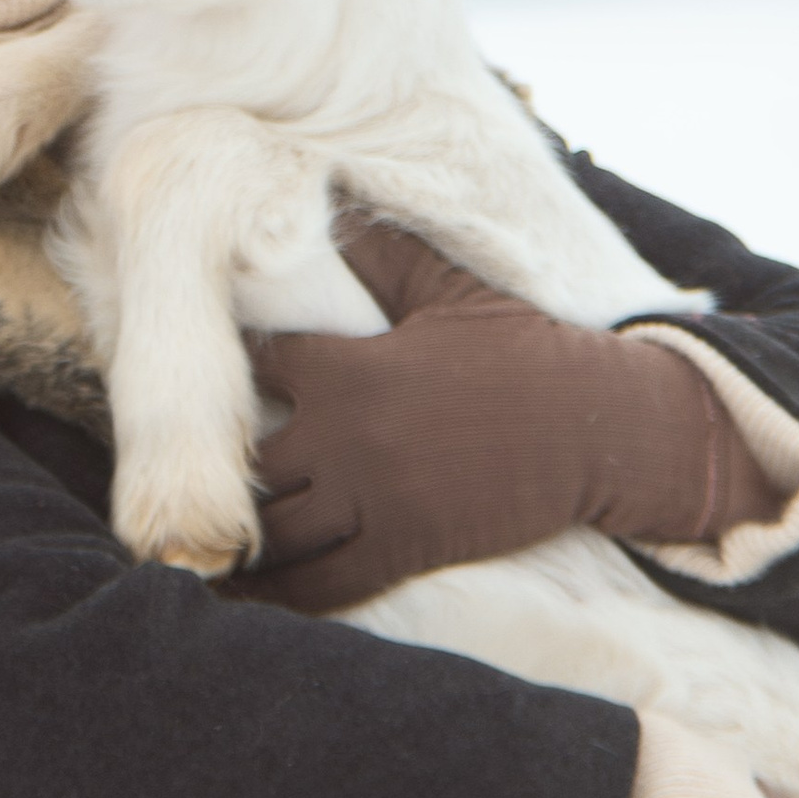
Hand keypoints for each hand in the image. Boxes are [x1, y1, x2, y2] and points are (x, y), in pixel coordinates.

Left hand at [239, 215, 770, 615]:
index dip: (245, 374)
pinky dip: (284, 593)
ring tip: (209, 548)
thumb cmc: (525, 351)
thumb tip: (336, 201)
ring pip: (276, 533)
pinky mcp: (403, 549)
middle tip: (201, 483)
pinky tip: (254, 596)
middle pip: (249, 466)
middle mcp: (348, 437)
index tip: (223, 383)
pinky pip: (324, 583)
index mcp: (351, 370)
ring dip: (243, 541)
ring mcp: (373, 500)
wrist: (597, 427)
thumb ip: (386, 257)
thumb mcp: (452, 291)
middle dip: (226, 473)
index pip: (263, 368)